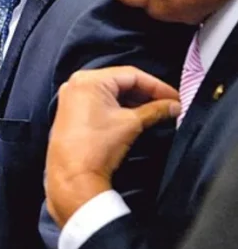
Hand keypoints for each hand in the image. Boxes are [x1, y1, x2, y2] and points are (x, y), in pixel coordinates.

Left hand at [45, 66, 179, 226]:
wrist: (73, 174)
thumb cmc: (97, 146)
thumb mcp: (131, 123)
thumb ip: (156, 110)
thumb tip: (174, 106)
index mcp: (89, 79)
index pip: (131, 74)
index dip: (157, 85)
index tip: (175, 97)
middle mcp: (77, 82)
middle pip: (120, 81)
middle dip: (146, 92)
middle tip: (168, 104)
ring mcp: (72, 96)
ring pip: (111, 91)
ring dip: (134, 100)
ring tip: (157, 111)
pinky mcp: (72, 110)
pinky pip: (100, 100)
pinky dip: (119, 105)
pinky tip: (137, 114)